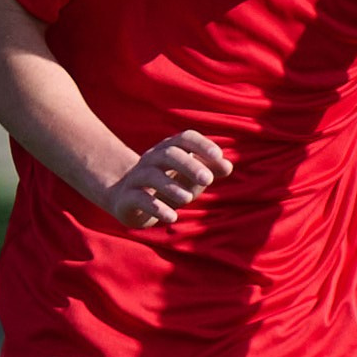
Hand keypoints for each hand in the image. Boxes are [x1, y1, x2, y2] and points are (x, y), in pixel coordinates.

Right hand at [104, 130, 230, 229]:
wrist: (128, 201)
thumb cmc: (166, 187)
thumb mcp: (189, 179)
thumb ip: (208, 170)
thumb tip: (228, 166)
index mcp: (169, 149)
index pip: (185, 138)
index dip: (201, 145)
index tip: (218, 156)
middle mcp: (152, 159)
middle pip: (169, 154)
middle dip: (189, 165)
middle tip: (208, 179)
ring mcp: (137, 177)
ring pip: (152, 175)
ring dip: (171, 186)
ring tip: (188, 198)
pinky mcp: (127, 198)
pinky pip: (139, 199)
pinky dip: (156, 207)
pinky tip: (172, 217)